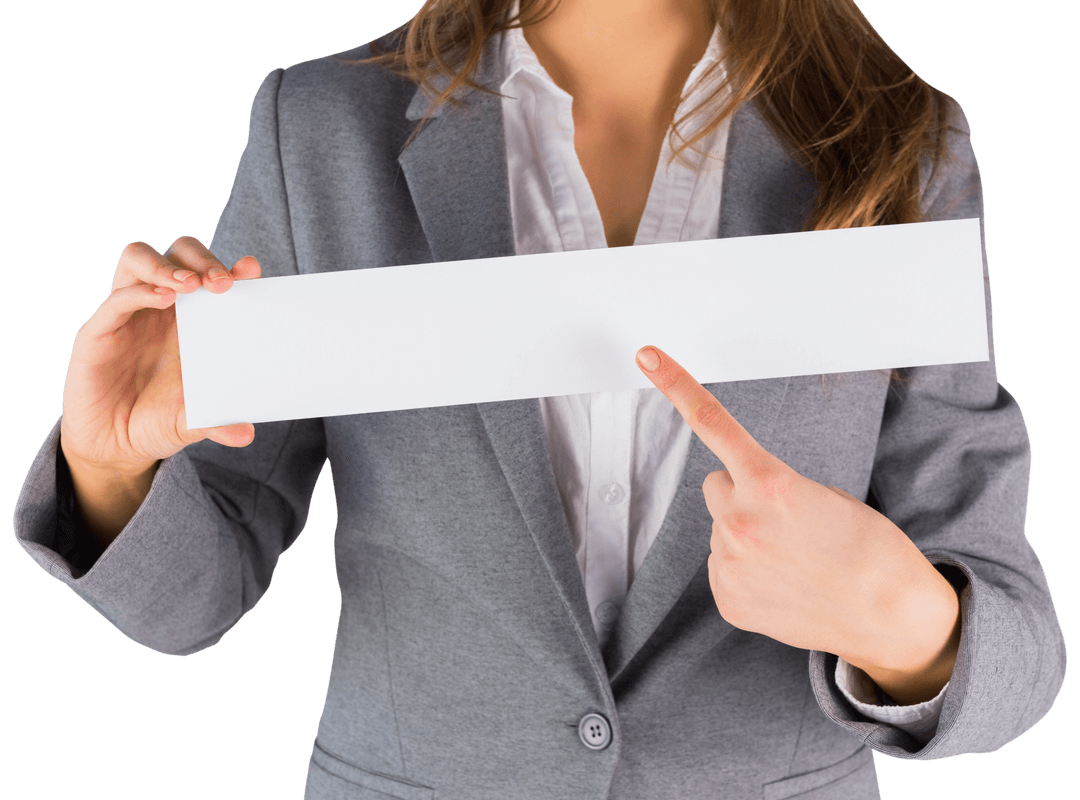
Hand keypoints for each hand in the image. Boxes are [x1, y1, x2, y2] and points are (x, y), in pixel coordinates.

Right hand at [60, 237, 260, 476]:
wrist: (114, 447)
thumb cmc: (158, 422)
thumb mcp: (194, 422)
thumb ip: (219, 421)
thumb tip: (247, 434)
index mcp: (192, 319)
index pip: (210, 275)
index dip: (231, 267)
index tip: (251, 270)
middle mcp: (161, 309)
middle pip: (178, 253)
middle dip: (202, 259)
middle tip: (222, 284)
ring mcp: (128, 315)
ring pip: (139, 259)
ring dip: (167, 265)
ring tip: (191, 284)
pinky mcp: (98, 332)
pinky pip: (116, 300)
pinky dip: (140, 293)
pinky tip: (163, 298)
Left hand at [635, 345, 960, 701]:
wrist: (892, 619)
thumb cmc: (870, 550)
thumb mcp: (827, 497)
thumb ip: (772, 487)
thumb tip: (741, 501)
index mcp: (770, 484)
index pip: (712, 423)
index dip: (676, 385)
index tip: (647, 356)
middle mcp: (739, 521)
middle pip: (716, 485)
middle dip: (742, 493)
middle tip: (788, 520)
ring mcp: (729, 564)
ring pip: (720, 529)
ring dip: (747, 536)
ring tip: (794, 559)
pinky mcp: (727, 598)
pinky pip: (723, 567)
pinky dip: (747, 572)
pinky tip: (783, 585)